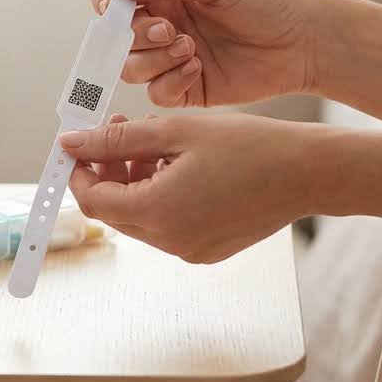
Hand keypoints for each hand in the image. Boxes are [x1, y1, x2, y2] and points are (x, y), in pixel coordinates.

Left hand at [61, 113, 317, 262]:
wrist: (310, 173)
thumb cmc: (250, 146)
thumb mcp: (175, 132)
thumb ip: (117, 139)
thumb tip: (72, 143)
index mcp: (158, 212)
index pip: (92, 199)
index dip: (79, 170)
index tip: (81, 144)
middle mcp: (169, 241)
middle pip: (113, 210)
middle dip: (107, 172)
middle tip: (120, 131)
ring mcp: (189, 250)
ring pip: (139, 216)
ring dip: (134, 181)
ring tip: (155, 143)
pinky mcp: (206, 250)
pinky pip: (166, 224)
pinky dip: (159, 196)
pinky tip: (178, 165)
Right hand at [90, 0, 320, 106]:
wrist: (306, 42)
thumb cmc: (267, 0)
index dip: (105, 0)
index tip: (113, 7)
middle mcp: (162, 24)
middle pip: (116, 36)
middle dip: (136, 35)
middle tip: (170, 30)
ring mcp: (172, 59)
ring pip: (131, 68)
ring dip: (154, 59)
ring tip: (191, 48)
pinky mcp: (186, 89)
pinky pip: (156, 94)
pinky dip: (169, 82)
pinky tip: (197, 69)